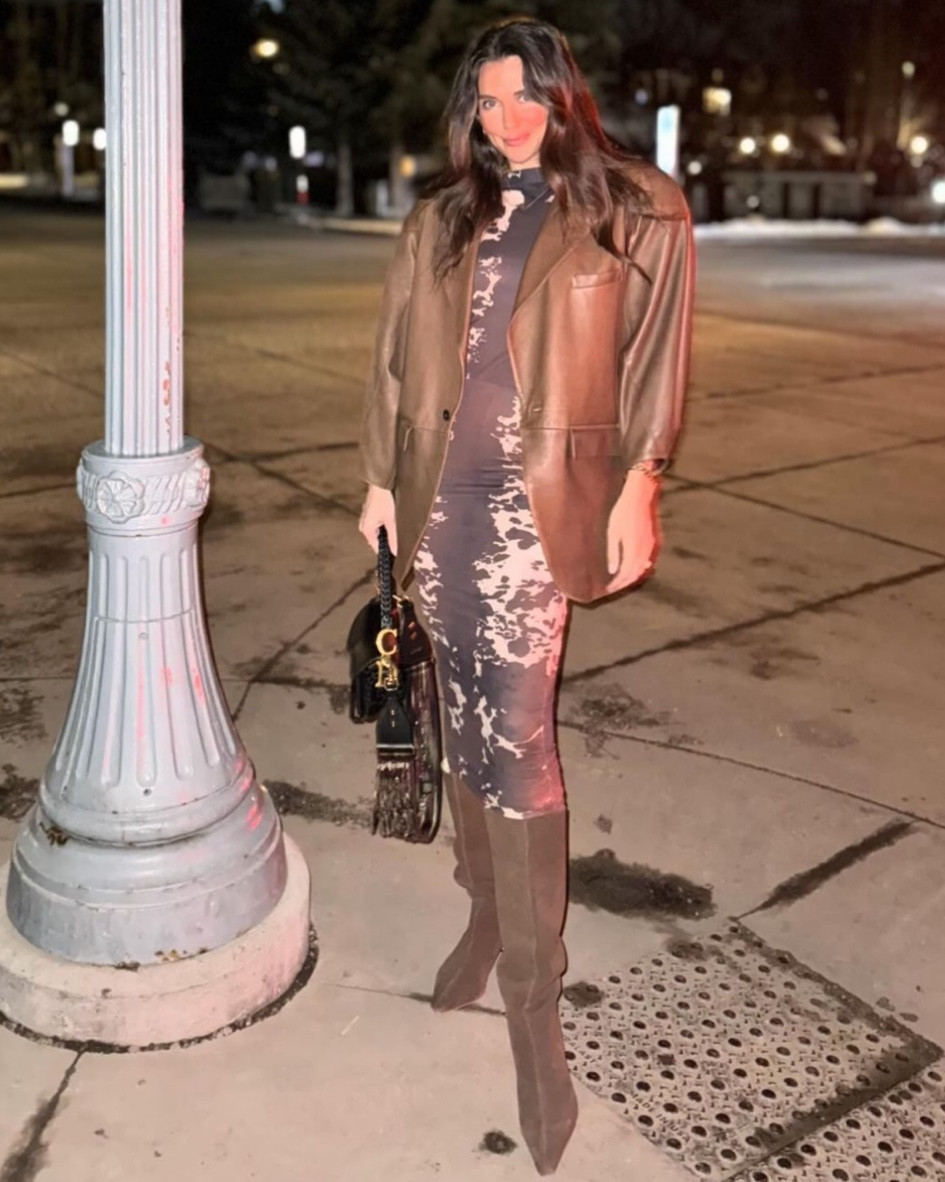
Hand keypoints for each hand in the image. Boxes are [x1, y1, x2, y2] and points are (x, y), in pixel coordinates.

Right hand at [358, 484, 397, 554]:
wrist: (381, 483)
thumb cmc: (384, 500)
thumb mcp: (391, 522)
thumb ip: (393, 538)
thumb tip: (395, 552)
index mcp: (366, 529)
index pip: (376, 548)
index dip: (386, 552)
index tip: (396, 555)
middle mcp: (364, 525)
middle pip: (378, 540)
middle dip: (388, 541)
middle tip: (399, 540)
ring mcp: (367, 518)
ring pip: (379, 531)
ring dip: (388, 531)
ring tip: (396, 527)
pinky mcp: (371, 512)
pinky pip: (379, 523)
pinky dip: (386, 524)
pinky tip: (393, 519)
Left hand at [605, 469, 660, 593]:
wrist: (641, 495)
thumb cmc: (623, 511)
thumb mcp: (613, 531)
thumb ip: (613, 552)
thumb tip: (613, 570)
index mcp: (633, 550)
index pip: (625, 575)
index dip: (617, 584)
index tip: (608, 589)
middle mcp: (645, 551)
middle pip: (635, 574)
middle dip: (624, 583)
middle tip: (613, 587)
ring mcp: (652, 547)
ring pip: (642, 569)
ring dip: (632, 576)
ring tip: (621, 581)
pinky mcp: (655, 541)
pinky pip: (648, 560)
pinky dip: (640, 568)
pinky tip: (633, 568)